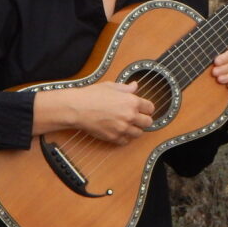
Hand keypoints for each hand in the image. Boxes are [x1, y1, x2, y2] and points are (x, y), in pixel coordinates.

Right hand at [33, 81, 153, 145]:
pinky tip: (119, 131)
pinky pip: (126, 141)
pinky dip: (124, 137)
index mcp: (132, 101)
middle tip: (138, 118)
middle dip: (144, 120)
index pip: (150, 108)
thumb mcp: (111, 86)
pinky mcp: (113, 137)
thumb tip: (135, 86)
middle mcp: (130, 115)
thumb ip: (126, 88)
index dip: (147, 108)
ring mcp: (122, 128)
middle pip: (148, 122)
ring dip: (135, 129)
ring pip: (138, 133)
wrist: (77, 108)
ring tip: (128, 125)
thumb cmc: (92, 95)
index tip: (144, 109)